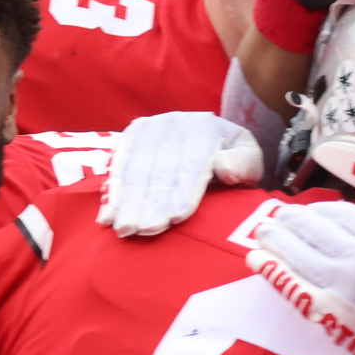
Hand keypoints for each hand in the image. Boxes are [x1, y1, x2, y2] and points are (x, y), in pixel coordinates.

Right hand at [98, 112, 262, 237]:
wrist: (208, 136)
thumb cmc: (231, 158)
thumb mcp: (248, 157)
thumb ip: (244, 163)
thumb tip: (224, 167)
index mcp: (205, 127)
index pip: (191, 162)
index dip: (181, 191)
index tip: (173, 219)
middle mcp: (173, 123)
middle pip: (159, 168)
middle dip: (150, 201)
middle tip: (143, 231)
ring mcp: (147, 128)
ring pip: (135, 169)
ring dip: (127, 201)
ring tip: (123, 229)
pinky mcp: (128, 138)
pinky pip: (117, 167)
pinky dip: (111, 195)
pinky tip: (106, 217)